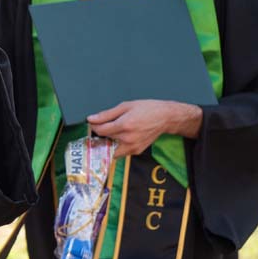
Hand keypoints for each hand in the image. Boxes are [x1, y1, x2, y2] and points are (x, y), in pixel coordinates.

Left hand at [88, 100, 203, 157]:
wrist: (165, 118)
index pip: (101, 130)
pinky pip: (120, 152)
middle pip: (105, 139)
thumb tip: (91, 119)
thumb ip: (106, 114)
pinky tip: (119, 137)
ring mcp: (133, 147)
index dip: (94, 126)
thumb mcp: (125, 106)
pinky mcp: (137, 151)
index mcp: (125, 125)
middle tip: (100, 126)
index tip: (92, 122)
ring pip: (111, 149)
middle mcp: (128, 138)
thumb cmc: (146, 109)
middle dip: (99, 133)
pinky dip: (116, 146)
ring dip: (107, 143)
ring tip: (109, 133)